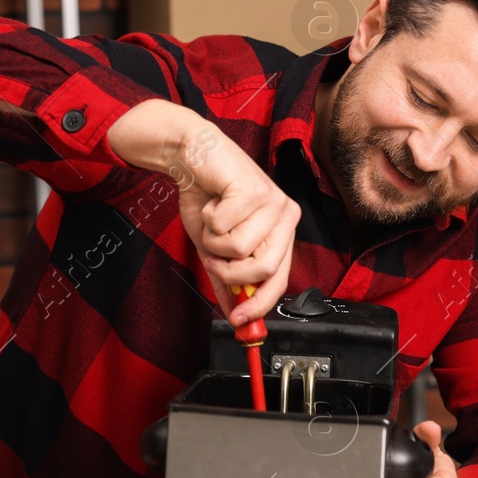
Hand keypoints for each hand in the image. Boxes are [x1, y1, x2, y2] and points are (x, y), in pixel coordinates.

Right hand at [108, 99, 299, 325]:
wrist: (191, 156)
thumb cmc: (208, 197)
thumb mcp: (216, 248)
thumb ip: (227, 281)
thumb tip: (236, 318)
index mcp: (282, 231)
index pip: (279, 279)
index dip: (259, 304)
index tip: (238, 321)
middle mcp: (286, 215)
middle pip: (264, 269)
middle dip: (229, 272)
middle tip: (212, 257)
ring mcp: (274, 201)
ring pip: (241, 250)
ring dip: (214, 241)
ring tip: (213, 220)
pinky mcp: (255, 189)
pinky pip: (226, 227)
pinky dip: (209, 220)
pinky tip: (213, 202)